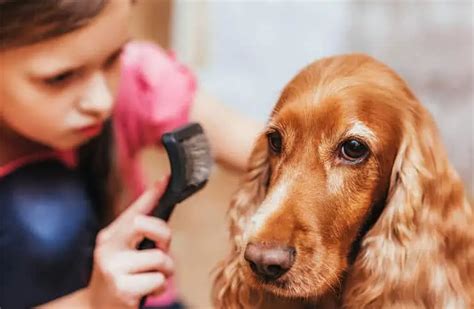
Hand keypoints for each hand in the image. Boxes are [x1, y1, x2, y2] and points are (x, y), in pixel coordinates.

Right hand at [86, 179, 173, 308]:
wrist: (96, 308)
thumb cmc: (118, 277)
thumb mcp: (123, 252)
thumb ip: (140, 233)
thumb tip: (162, 205)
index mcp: (110, 235)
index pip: (135, 210)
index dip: (152, 193)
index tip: (166, 178)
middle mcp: (108, 248)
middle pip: (145, 225)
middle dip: (164, 237)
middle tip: (161, 251)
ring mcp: (113, 268)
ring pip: (160, 259)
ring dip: (165, 272)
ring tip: (152, 278)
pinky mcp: (122, 289)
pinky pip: (159, 281)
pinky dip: (159, 288)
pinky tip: (145, 292)